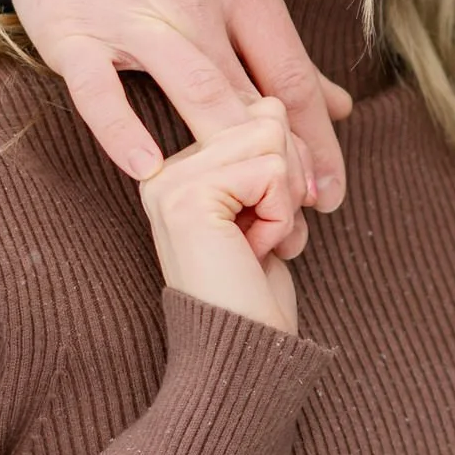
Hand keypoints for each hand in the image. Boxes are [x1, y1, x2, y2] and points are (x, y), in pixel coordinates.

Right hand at [0, 0, 351, 216]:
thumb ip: (278, 44)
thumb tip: (340, 106)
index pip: (290, 73)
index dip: (317, 139)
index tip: (334, 193)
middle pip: (250, 92)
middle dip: (282, 161)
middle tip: (305, 222)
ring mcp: (132, 13)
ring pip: (191, 89)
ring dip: (224, 157)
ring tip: (249, 215)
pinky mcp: (73, 32)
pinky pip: (101, 90)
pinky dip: (124, 131)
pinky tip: (151, 172)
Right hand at [140, 100, 305, 334]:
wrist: (244, 352)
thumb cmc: (258, 288)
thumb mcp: (268, 204)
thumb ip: (267, 150)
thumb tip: (274, 102)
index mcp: (181, 166)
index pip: (259, 113)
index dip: (287, 170)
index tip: (262, 223)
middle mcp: (164, 167)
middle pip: (268, 116)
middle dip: (289, 181)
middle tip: (261, 236)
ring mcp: (169, 179)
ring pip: (272, 138)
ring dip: (285, 200)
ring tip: (254, 242)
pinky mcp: (187, 196)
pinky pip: (270, 170)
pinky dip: (280, 216)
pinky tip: (252, 250)